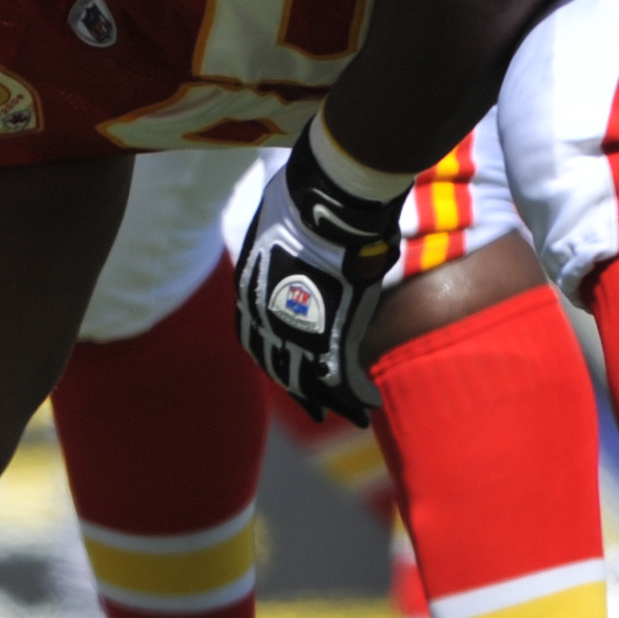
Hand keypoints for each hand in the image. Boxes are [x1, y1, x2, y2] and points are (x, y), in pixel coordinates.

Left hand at [233, 127, 402, 425]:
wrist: (322, 206)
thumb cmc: (303, 203)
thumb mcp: (278, 226)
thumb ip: (281, 244)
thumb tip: (293, 229)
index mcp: (248, 293)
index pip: (257, 338)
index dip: (274, 358)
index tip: (287, 370)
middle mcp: (264, 320)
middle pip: (281, 366)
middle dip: (301, 390)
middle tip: (317, 409)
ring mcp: (295, 331)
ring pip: (312, 379)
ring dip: (333, 401)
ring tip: (355, 414)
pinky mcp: (330, 338)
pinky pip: (342, 377)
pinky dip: (356, 394)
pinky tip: (369, 403)